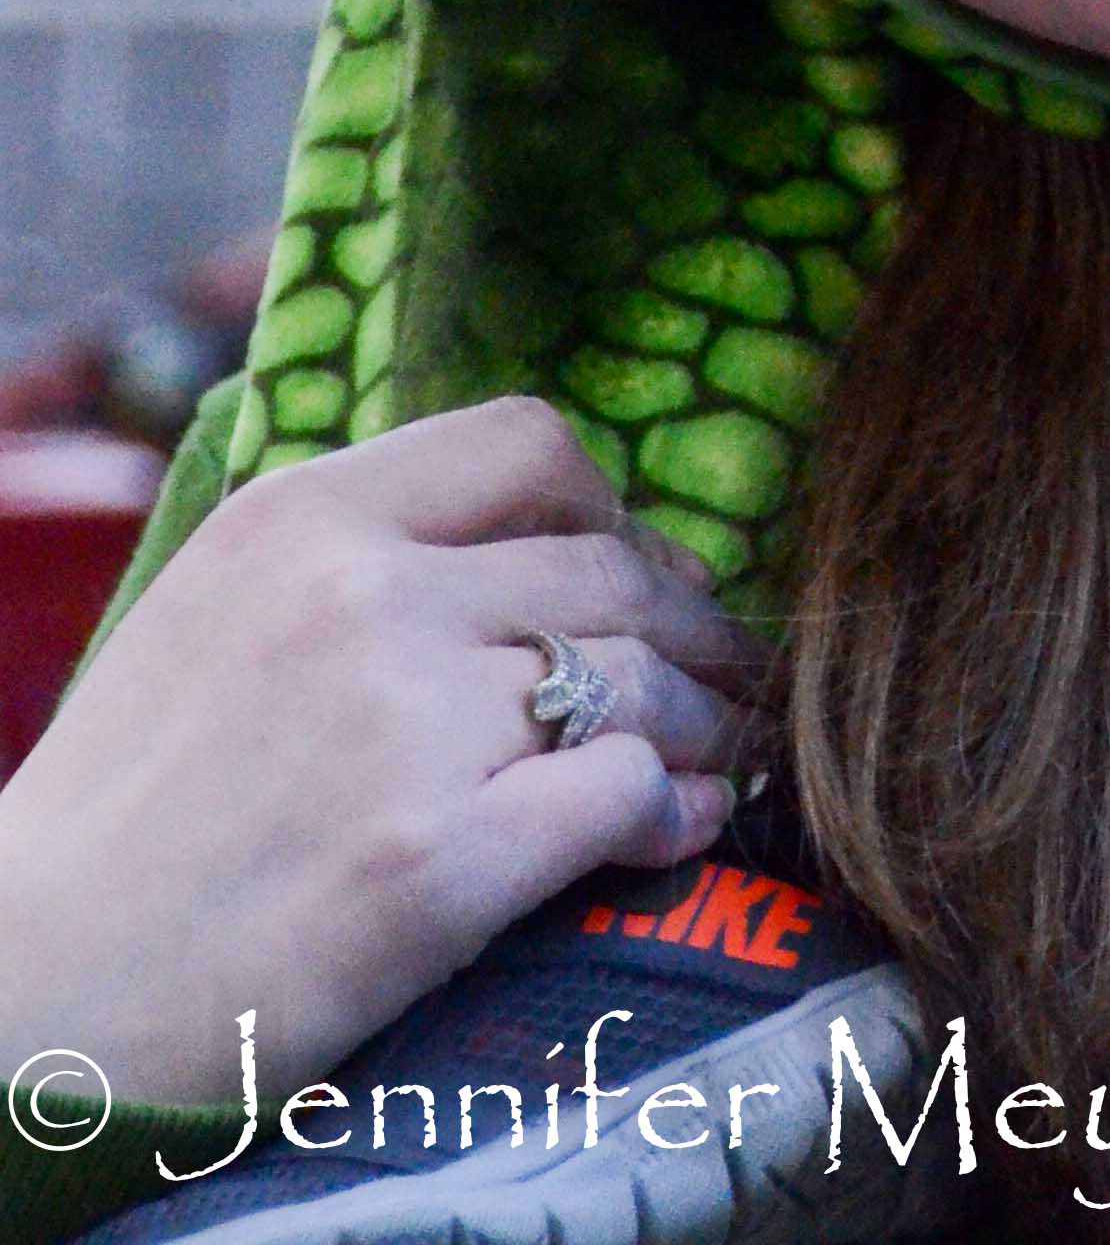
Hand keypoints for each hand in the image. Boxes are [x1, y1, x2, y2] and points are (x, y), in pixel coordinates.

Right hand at [0, 395, 757, 1107]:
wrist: (34, 994)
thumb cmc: (125, 811)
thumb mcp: (213, 608)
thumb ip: (354, 552)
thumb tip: (523, 538)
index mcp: (305, 516)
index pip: (528, 444)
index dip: (606, 506)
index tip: (629, 562)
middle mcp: (366, 598)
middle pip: (608, 569)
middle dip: (685, 621)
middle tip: (713, 665)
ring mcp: (408, 728)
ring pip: (636, 677)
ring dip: (697, 714)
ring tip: (711, 747)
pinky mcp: (439, 865)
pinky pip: (622, 796)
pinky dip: (673, 810)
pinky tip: (679, 826)